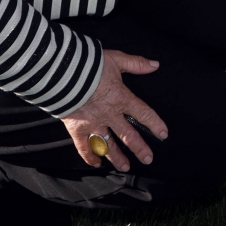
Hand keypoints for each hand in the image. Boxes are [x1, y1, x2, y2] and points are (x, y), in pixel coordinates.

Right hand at [59, 49, 167, 170]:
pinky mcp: (77, 128)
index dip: (155, 124)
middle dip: (140, 149)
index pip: (143, 114)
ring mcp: (93, 124)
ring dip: (117, 157)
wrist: (63, 72)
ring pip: (108, 145)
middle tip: (148, 159)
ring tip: (125, 167)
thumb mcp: (116, 59)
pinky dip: (89, 156)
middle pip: (128, 135)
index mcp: (121, 98)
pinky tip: (96, 163)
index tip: (163, 134)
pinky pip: (84, 147)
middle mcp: (109, 115)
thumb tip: (155, 65)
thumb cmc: (90, 65)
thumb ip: (136, 63)